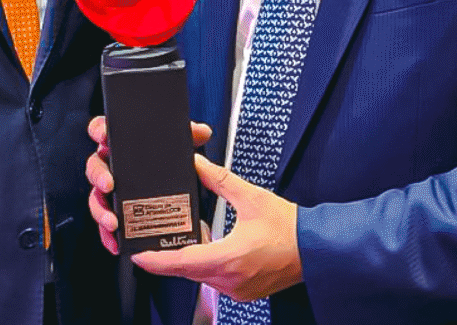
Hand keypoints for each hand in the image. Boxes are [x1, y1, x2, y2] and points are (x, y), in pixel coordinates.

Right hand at [85, 116, 212, 254]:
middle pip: (94, 167)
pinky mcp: (116, 214)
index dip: (100, 131)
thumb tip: (202, 132)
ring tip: (113, 221)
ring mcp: (111, 193)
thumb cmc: (167, 167)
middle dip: (99, 176)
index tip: (104, 137)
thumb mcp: (177, 149)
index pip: (102, 131)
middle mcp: (111, 168)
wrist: (177, 201)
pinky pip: (105, 223)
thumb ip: (188, 137)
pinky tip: (116, 241)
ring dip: (101, 210)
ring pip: (96, 199)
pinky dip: (108, 235)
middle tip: (109, 184)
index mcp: (121, 147)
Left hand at [131, 156, 301, 302]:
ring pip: (202, 276)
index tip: (138, 256)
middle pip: (188, 270)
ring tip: (192, 235)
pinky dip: (210, 265)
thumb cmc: (289, 227)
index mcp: (229, 259)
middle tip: (157, 239)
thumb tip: (197, 164)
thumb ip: (219, 180)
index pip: (181, 263)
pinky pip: (217, 280)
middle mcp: (231, 280)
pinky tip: (214, 247)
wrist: (317, 248)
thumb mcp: (250, 197)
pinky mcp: (246, 291)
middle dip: (172, 255)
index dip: (156, 260)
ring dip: (193, 259)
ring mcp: (238, 289)